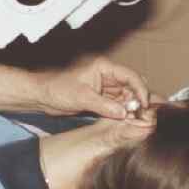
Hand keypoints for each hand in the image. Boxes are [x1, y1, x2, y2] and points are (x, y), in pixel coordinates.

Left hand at [35, 56, 149, 119]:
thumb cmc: (57, 89)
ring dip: (132, 108)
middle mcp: (107, 76)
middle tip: (145, 115)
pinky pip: (118, 106)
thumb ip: (103, 105)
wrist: (43, 96)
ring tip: (138, 120)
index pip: (130, 76)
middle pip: (131, 87)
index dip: (140, 89)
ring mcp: (105, 88)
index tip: (145, 104)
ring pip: (126, 98)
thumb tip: (123, 113)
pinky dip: (124, 113)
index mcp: (103, 67)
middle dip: (139, 100)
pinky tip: (128, 121)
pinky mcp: (101, 100)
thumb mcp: (81, 97)